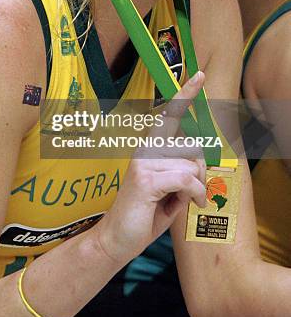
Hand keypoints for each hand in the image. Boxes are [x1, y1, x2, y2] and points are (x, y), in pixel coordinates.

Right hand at [94, 72, 205, 265]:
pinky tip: (189, 204)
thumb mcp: (169, 191)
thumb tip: (200, 165)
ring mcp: (143, 162)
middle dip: (200, 172)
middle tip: (192, 193)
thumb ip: (182, 173)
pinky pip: (186, 179)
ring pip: (191, 165)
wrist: (115, 240)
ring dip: (196, 188)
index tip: (199, 76)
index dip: (185, 94)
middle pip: (193, 148)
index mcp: (149, 149)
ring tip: (181, 202)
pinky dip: (195, 194)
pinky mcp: (145, 178)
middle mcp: (145, 149)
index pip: (169, 116)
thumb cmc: (143, 215)